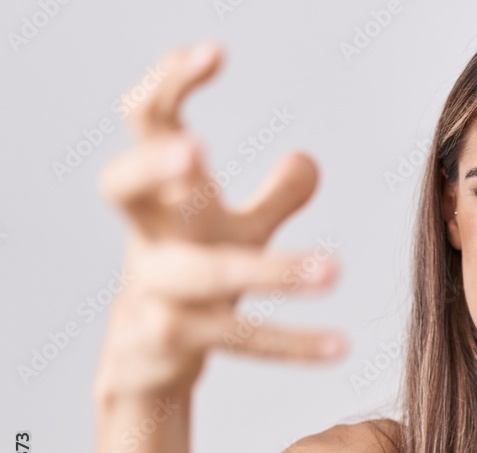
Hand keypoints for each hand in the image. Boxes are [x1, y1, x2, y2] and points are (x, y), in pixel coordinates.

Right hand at [95, 42, 347, 398]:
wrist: (144, 362)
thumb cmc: (190, 278)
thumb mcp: (233, 234)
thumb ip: (273, 198)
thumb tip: (307, 159)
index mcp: (161, 199)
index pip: (146, 126)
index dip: (169, 86)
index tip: (214, 54)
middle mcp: (148, 239)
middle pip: (123, 189)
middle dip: (153, 166)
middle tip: (196, 152)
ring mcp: (153, 293)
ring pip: (205, 275)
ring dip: (272, 271)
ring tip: (335, 268)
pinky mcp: (169, 344)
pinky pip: (237, 340)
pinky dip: (291, 344)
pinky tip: (340, 346)